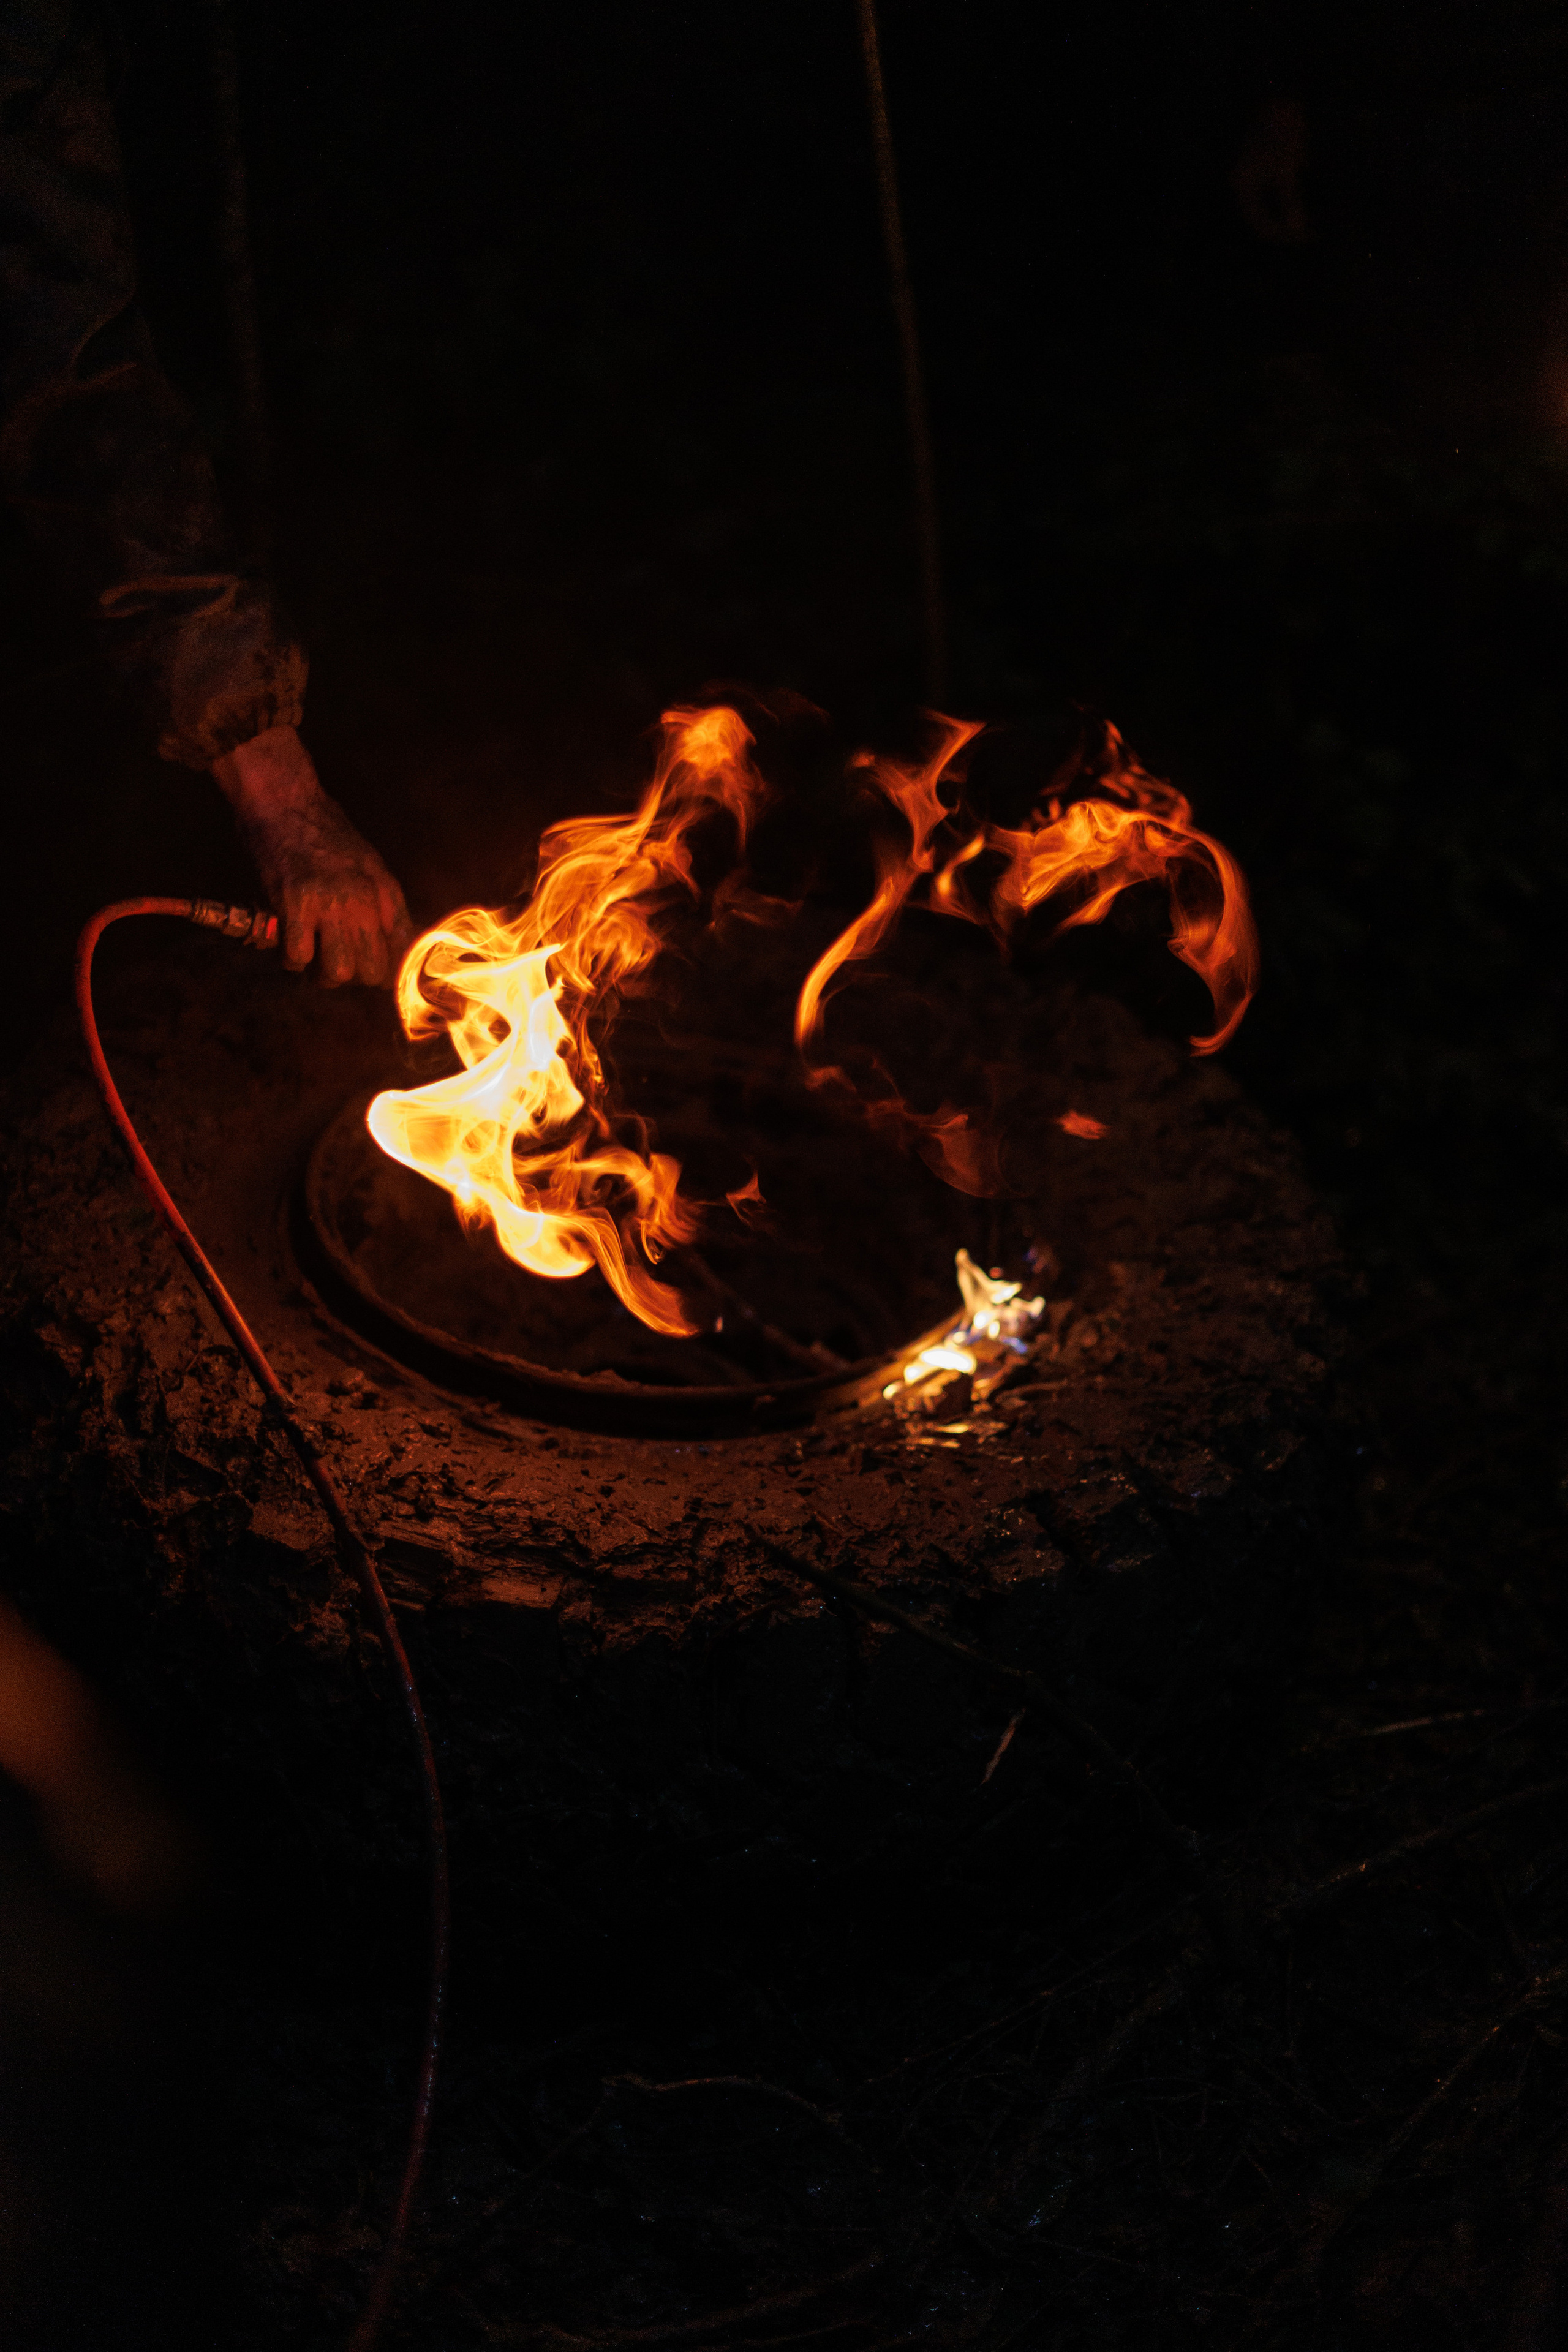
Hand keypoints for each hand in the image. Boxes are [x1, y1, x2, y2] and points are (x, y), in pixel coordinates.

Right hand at [211, 724, 413, 985]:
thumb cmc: (324, 833)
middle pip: (372, 973)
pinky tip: (288, 942)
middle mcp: (366, 901)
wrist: (287, 800)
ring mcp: (332, 903)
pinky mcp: (296, 902)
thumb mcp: (370, 865)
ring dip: (321, 975)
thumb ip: (383, 905)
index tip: (364, 968)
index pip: (403, 955)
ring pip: (339, 971)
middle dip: (352, 978)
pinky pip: (298, 956)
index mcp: (387, 893)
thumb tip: (394, 946)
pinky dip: (291, 959)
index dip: (384, 972)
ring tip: (310, 958)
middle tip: (332, 962)